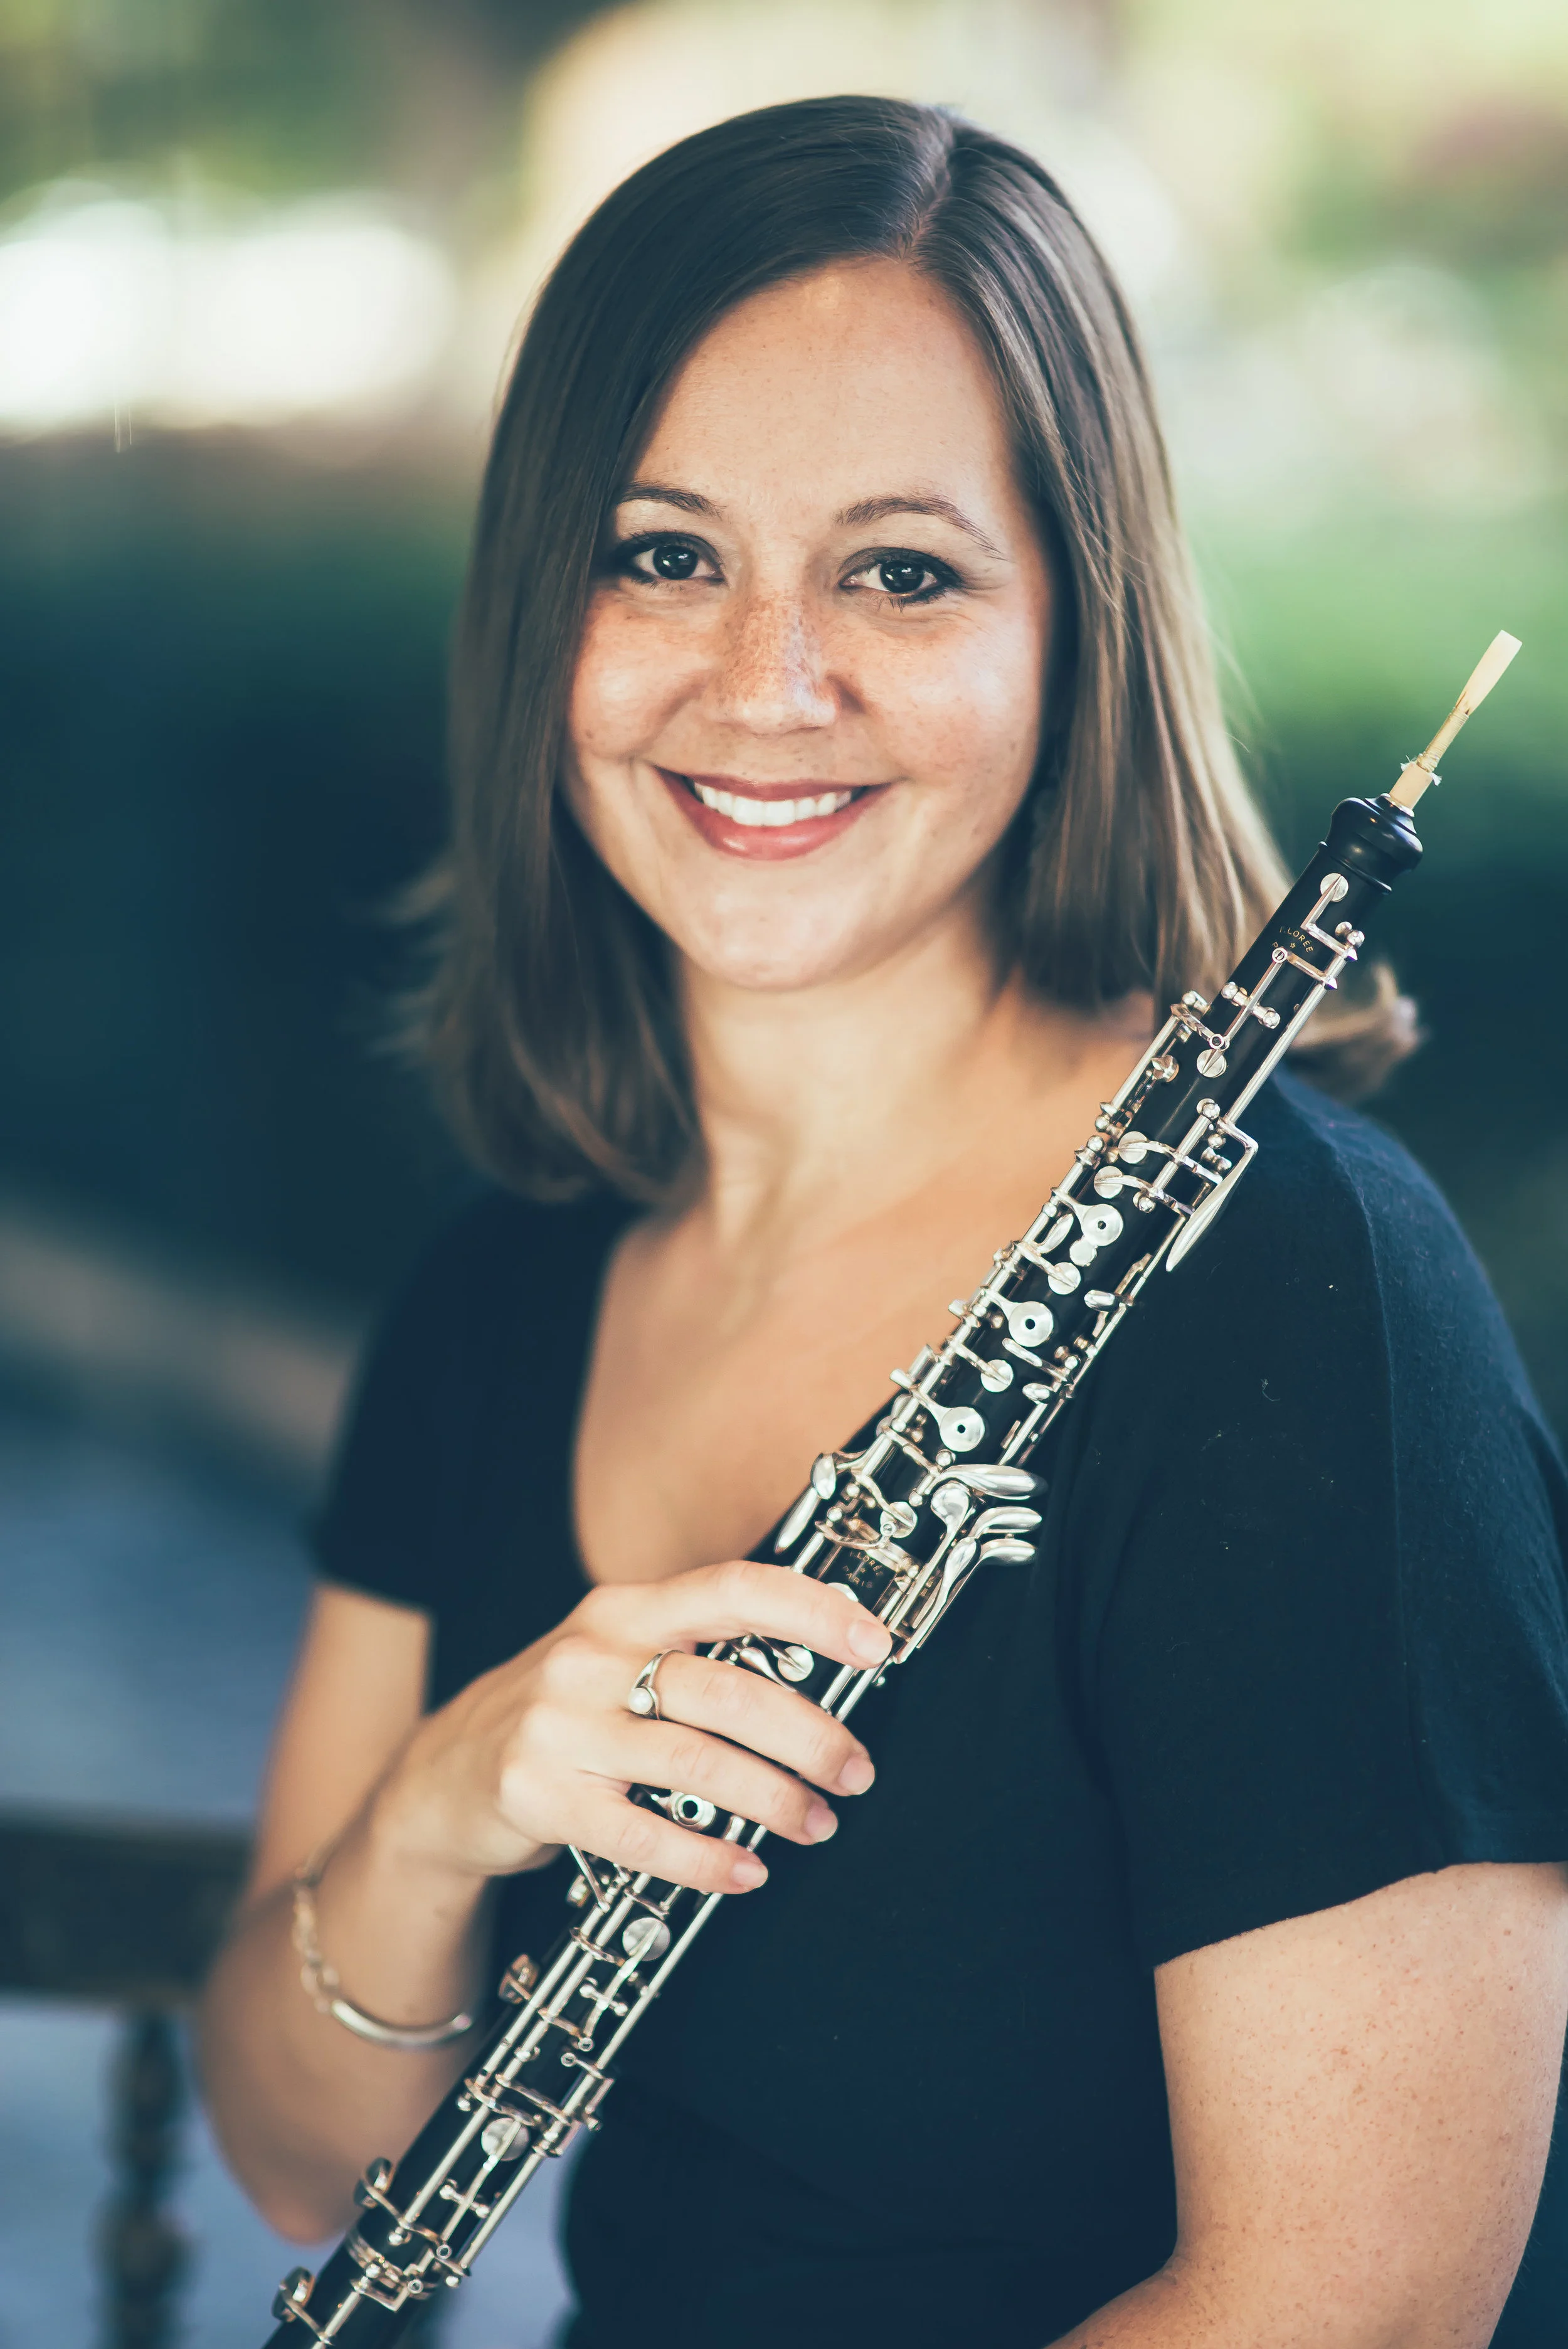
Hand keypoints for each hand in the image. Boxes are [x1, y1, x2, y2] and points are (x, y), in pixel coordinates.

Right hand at [372, 1561, 890, 1898]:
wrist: (441, 1778)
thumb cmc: (560, 1715)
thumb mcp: (614, 1656)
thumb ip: (695, 1654)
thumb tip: (818, 1675)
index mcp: (624, 1610)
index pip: (731, 1589)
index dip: (811, 1610)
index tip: (875, 1643)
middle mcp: (590, 1656)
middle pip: (725, 1689)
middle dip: (807, 1735)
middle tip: (854, 1770)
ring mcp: (558, 1726)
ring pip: (692, 1762)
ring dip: (772, 1800)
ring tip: (816, 1823)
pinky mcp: (536, 1795)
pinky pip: (638, 1832)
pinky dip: (703, 1858)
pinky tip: (745, 1872)